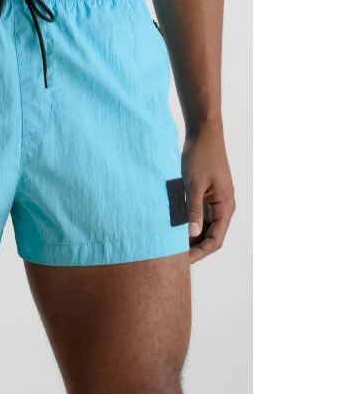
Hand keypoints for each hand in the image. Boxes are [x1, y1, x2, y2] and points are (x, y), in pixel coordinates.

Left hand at [182, 124, 235, 263]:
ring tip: (170, 243)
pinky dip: (187, 221)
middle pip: (209, 236)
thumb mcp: (194, 184)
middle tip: (172, 255)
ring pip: (202, 226)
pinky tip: (171, 225)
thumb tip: (192, 234)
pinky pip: (198, 214)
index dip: (199, 253)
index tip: (181, 260)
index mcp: (225, 207)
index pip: (215, 240)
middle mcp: (222, 207)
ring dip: (189, 235)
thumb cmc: (200, 156)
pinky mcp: (205, 194)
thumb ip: (193, 209)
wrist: (203, 133)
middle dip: (193, 247)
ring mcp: (214, 201)